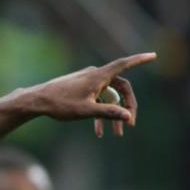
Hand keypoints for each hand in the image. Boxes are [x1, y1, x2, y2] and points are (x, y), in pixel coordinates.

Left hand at [28, 52, 153, 137]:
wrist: (36, 101)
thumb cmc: (60, 105)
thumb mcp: (86, 111)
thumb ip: (108, 112)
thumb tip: (128, 116)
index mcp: (98, 76)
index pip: (123, 65)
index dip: (139, 60)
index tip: (153, 56)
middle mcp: (94, 75)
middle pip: (120, 88)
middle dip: (127, 106)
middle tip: (130, 124)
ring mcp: (87, 81)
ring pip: (108, 96)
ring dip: (113, 114)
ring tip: (116, 134)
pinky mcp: (80, 88)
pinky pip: (97, 98)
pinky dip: (100, 112)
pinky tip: (98, 131)